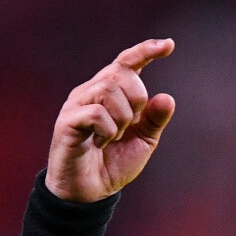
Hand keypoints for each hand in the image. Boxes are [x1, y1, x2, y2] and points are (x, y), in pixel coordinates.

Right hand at [45, 38, 175, 202]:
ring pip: (108, 89)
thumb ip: (154, 119)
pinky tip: (100, 142)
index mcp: (110, 93)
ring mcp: (77, 104)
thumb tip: (167, 97)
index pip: (127, 62)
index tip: (168, 45)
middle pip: (121, 73)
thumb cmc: (113, 162)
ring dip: (122, 117)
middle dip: (136, 99)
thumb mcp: (143, 140)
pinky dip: (108, 129)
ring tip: (113, 136)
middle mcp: (91, 91)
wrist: (90, 191)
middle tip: (130, 125)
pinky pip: (96, 112)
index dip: (146, 51)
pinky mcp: (67, 121)